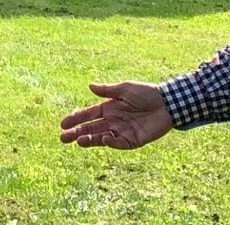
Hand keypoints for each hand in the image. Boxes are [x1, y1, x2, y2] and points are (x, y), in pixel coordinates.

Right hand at [58, 81, 173, 149]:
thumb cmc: (146, 93)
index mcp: (109, 108)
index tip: (62, 123)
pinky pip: (118, 143)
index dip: (75, 118)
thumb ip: (107, 90)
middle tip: (62, 138)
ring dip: (89, 140)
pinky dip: (109, 142)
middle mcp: (113, 121)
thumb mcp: (125, 89)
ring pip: (101, 138)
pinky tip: (102, 139)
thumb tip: (89, 86)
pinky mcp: (132, 141)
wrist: (167, 103)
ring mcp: (121, 132)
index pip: (88, 115)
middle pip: (91, 128)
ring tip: (78, 141)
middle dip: (76, 133)